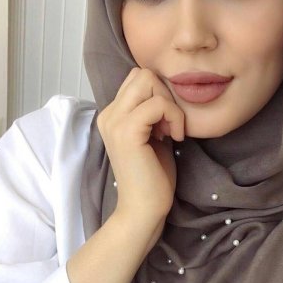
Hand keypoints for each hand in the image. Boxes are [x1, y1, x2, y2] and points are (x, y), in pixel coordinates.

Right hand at [97, 67, 184, 223]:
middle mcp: (108, 115)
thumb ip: (153, 114)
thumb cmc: (153, 178)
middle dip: (165, 94)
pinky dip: (173, 117)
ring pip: (148, 81)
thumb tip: (167, 92)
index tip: (166, 124)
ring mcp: (114, 122)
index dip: (159, 94)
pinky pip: (157, 103)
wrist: (144, 209)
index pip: (137, 78)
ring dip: (170, 105)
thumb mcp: (153, 137)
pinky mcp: (127, 131)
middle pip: (142, 73)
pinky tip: (174, 138)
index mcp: (112, 115)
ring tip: (170, 132)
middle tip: (169, 125)